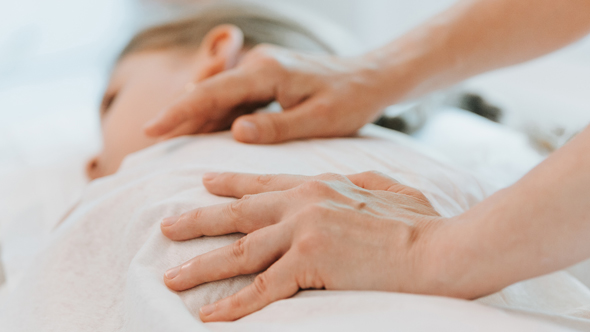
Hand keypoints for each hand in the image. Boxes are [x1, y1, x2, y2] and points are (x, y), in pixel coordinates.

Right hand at [144, 45, 397, 143]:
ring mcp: (260, 68)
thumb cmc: (350, 100)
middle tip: (151, 140)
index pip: (213, 92)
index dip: (180, 112)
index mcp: (268, 71)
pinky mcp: (264, 78)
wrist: (370, 78)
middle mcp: (258, 64)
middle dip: (179, 114)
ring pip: (217, 94)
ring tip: (170, 141)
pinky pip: (232, 97)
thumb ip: (278, 127)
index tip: (151, 129)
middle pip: (207, 91)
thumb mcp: (320, 120)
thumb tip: (235, 131)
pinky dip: (216, 115)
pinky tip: (205, 134)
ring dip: (196, 116)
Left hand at [160, 171, 449, 321]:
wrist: (440, 246)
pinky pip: (262, 288)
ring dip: (202, 266)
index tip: (204, 184)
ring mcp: (304, 231)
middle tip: (167, 227)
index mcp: (320, 185)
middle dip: (198, 221)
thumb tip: (343, 181)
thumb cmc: (420, 221)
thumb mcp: (385, 187)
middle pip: (239, 214)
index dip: (231, 183)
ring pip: (241, 252)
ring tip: (171, 276)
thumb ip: (356, 181)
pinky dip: (234, 304)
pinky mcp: (311, 262)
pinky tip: (210, 315)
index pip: (264, 184)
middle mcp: (304, 203)